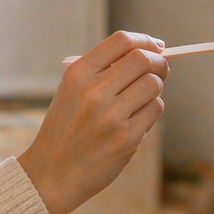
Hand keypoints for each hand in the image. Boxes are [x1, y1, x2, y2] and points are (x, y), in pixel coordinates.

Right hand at [18, 31, 168, 213]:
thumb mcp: (71, 91)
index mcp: (77, 73)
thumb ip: (103, 70)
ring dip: (155, 88)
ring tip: (143, 97)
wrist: (52, 173)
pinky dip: (151, 110)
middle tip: (161, 69)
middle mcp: (93, 91)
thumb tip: (150, 51)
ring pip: (153, 84)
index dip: (145, 40)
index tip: (157, 46)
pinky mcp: (126, 138)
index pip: (121, 41)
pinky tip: (136, 118)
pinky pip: (155, 109)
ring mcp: (111, 115)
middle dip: (159, 61)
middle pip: (143, 59)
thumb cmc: (66, 128)